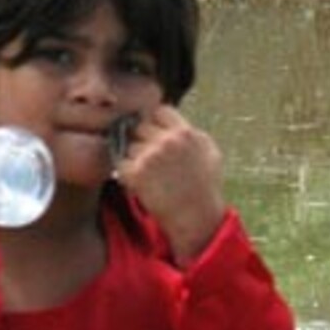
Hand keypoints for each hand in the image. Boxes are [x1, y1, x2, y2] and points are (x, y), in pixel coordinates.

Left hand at [113, 106, 225, 264]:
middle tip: (149, 157)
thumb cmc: (205, 186)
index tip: (155, 134)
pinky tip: (138, 181)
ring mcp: (150, 156)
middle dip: (143, 139)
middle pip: (141, 127)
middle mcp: (167, 141)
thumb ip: (191, 132)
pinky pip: (121, 163)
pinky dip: (126, 172)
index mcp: (185, 132)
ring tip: (148, 173)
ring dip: (134, 157)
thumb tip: (171, 122)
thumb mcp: (209, 152)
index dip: (156, 123)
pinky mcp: (136, 174)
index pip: (159, 111)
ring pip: (129, 145)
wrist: (196, 218)